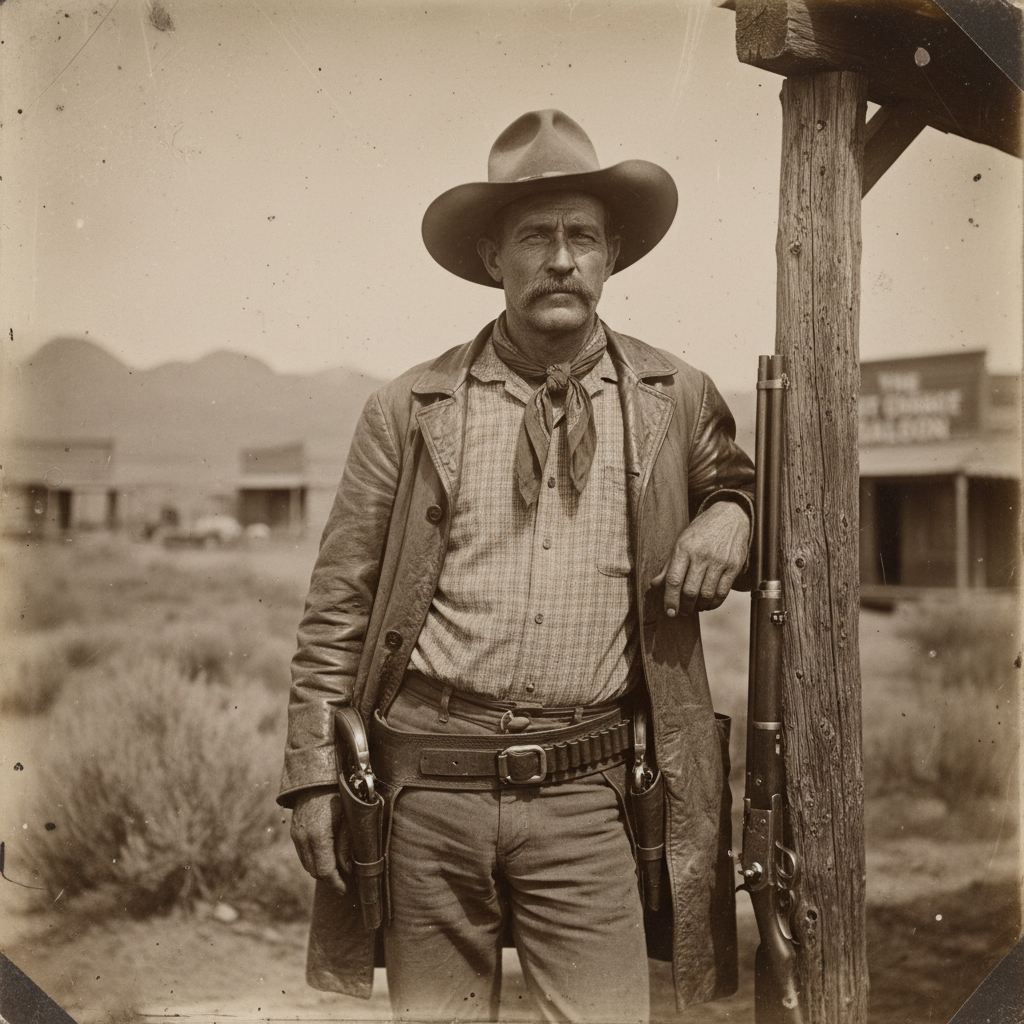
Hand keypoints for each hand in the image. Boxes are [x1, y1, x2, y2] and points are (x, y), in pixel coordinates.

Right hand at [290, 786, 352, 894]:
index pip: (325, 870)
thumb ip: (346, 846)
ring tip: (336, 871)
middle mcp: (303, 839)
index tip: (345, 889)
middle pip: (314, 871)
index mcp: (318, 836)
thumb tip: (347, 870)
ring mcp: (296, 835)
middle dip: (329, 879)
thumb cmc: (337, 795)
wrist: (315, 776)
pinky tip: (325, 856)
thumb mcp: (348, 819)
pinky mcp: (294, 831)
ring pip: (307, 864)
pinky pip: (303, 853)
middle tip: (344, 881)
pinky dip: (313, 860)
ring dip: (320, 870)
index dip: (336, 883)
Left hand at [653, 501, 750, 616]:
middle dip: (684, 607)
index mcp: (684, 548)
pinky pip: (722, 593)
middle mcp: (702, 555)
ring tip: (694, 608)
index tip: (669, 611)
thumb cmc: (701, 531)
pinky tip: (708, 604)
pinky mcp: (734, 566)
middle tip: (681, 612)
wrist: (731, 516)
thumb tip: (654, 585)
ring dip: (699, 607)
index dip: (669, 599)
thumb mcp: (681, 542)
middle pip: (690, 591)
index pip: (673, 580)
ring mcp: (719, 561)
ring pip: (706, 595)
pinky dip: (714, 603)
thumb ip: (668, 565)